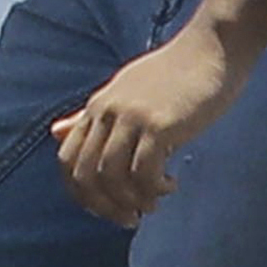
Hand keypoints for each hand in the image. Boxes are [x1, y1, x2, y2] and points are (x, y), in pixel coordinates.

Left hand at [54, 20, 250, 224]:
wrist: (212, 47)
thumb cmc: (173, 73)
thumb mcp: (123, 91)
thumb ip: (90, 116)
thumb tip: (54, 132)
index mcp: (96, 107)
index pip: (67, 160)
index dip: (81, 193)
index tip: (105, 208)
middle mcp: (107, 112)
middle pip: (86, 174)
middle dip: (105, 206)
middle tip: (130, 218)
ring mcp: (131, 117)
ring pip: (113, 177)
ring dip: (132, 200)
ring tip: (152, 204)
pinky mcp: (159, 124)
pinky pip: (144, 172)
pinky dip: (154, 188)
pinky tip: (170, 185)